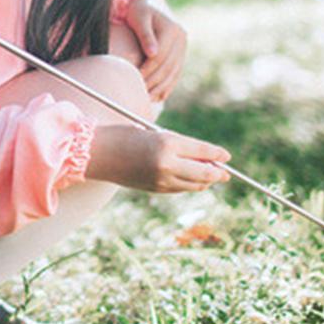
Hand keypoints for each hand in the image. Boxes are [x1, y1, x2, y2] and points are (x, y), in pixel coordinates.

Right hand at [85, 124, 230, 192]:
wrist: (97, 153)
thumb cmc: (125, 135)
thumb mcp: (154, 134)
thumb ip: (178, 146)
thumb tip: (205, 158)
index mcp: (167, 143)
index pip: (202, 150)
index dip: (217, 154)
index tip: (226, 156)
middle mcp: (167, 164)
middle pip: (203, 172)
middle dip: (217, 173)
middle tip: (225, 173)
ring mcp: (161, 180)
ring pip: (193, 184)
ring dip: (205, 181)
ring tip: (212, 177)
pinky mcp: (154, 189)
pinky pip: (179, 189)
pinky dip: (189, 185)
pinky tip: (193, 181)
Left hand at [124, 0, 187, 102]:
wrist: (150, 4)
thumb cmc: (139, 10)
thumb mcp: (140, 17)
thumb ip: (145, 34)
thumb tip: (153, 53)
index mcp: (172, 30)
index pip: (160, 56)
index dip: (147, 70)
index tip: (136, 79)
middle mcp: (181, 38)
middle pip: (168, 66)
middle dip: (154, 82)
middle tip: (141, 94)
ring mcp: (183, 46)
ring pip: (174, 72)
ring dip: (162, 87)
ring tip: (149, 98)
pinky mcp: (181, 53)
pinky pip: (176, 72)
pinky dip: (168, 85)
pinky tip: (160, 96)